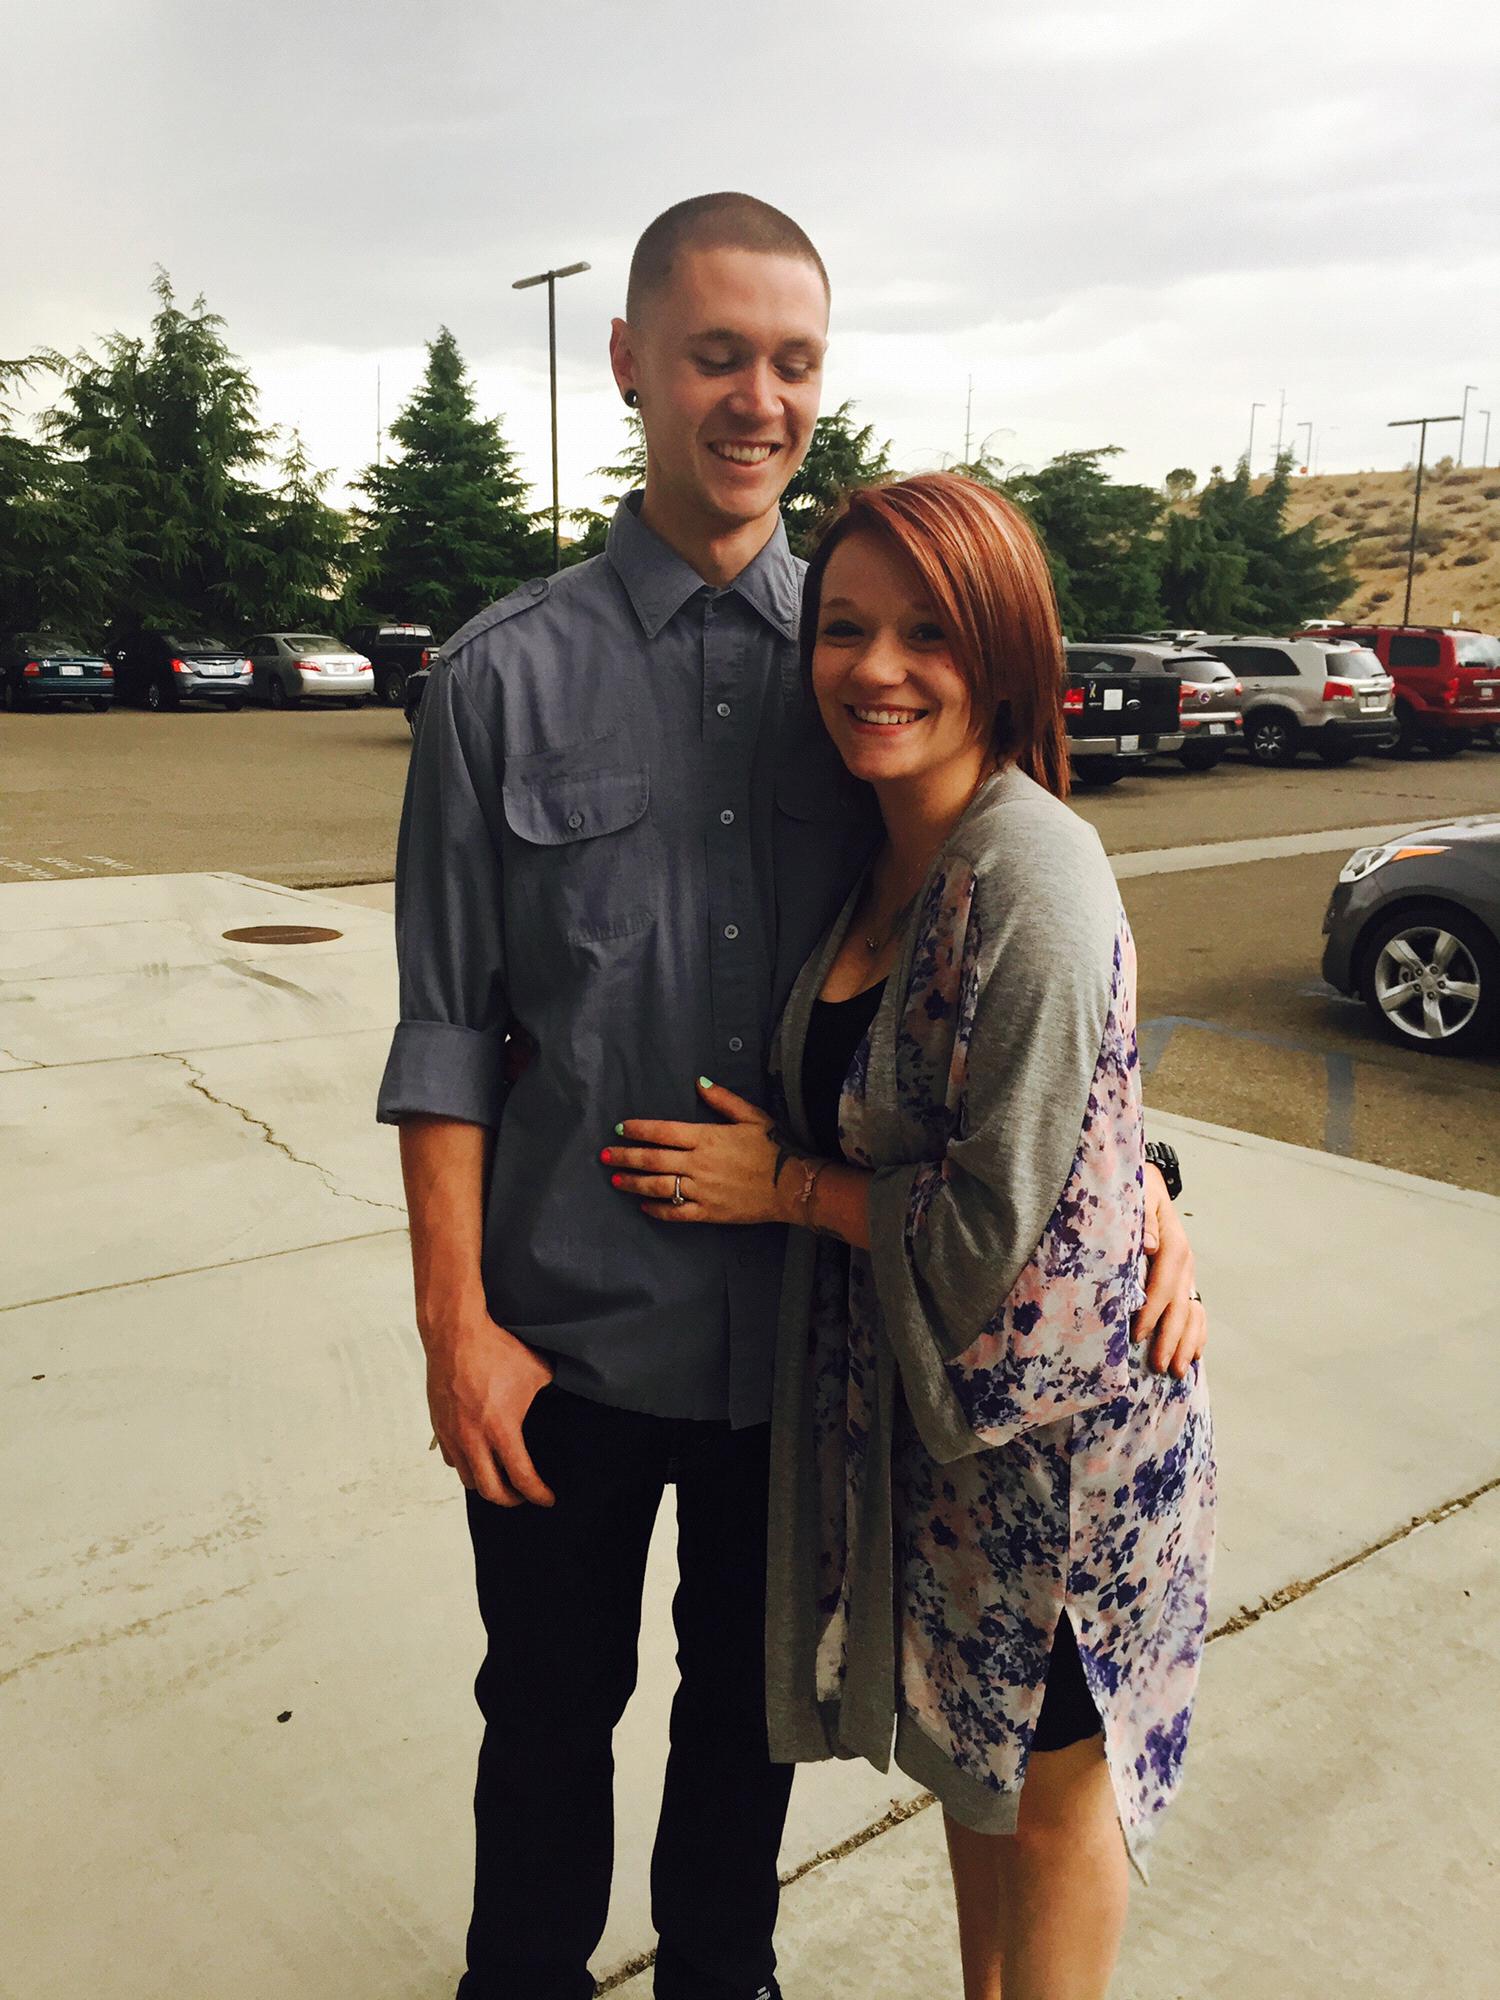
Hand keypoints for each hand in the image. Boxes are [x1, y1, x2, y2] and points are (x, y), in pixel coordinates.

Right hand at [423, 1306, 555, 1507]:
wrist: (456, 1331)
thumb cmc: (497, 1348)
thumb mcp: (537, 1371)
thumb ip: (550, 1393)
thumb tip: (562, 1398)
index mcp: (501, 1429)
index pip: (521, 1478)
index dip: (538, 1494)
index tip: (547, 1498)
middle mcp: (473, 1439)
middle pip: (491, 1491)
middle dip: (511, 1500)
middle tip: (523, 1495)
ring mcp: (452, 1433)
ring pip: (467, 1478)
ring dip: (486, 1484)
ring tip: (501, 1478)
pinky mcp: (439, 1424)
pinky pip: (451, 1458)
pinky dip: (465, 1465)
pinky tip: (476, 1456)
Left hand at [606, 1079, 788, 1225]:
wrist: (792, 1185)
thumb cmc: (774, 1147)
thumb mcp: (752, 1116)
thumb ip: (723, 1100)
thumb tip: (698, 1083)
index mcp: (707, 1137)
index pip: (663, 1132)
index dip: (639, 1130)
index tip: (620, 1129)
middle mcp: (699, 1164)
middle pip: (653, 1159)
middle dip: (625, 1156)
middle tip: (604, 1155)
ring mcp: (702, 1190)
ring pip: (658, 1186)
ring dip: (633, 1183)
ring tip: (615, 1179)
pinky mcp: (709, 1212)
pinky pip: (676, 1213)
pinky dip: (657, 1210)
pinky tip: (644, 1206)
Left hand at [1134, 1162, 1206, 1379]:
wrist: (1149, 1183)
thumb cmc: (1136, 1190)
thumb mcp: (1139, 1192)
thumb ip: (1143, 1215)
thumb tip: (1150, 1245)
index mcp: (1173, 1242)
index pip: (1164, 1283)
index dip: (1152, 1310)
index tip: (1137, 1335)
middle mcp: (1185, 1261)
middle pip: (1181, 1305)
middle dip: (1170, 1338)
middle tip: (1159, 1367)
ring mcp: (1188, 1272)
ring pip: (1192, 1313)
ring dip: (1186, 1343)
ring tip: (1177, 1372)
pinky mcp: (1186, 1279)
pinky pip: (1197, 1311)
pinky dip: (1197, 1335)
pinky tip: (1193, 1356)